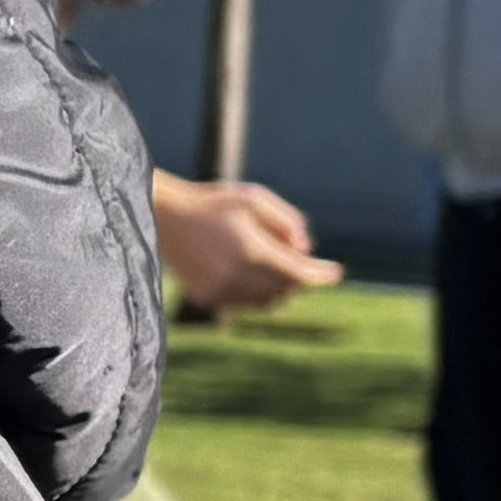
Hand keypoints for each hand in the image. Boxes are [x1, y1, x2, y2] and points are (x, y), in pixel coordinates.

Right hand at [152, 175, 346, 317]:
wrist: (163, 216)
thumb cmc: (212, 202)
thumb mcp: (255, 198)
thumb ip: (287, 221)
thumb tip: (306, 250)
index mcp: (251, 250)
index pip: (298, 273)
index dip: (321, 275)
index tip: (337, 274)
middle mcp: (236, 276)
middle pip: (285, 289)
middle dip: (299, 277)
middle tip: (306, 264)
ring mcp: (220, 290)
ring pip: (266, 301)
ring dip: (279, 288)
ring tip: (279, 267)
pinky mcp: (206, 298)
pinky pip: (244, 303)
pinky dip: (256, 293)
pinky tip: (253, 273)